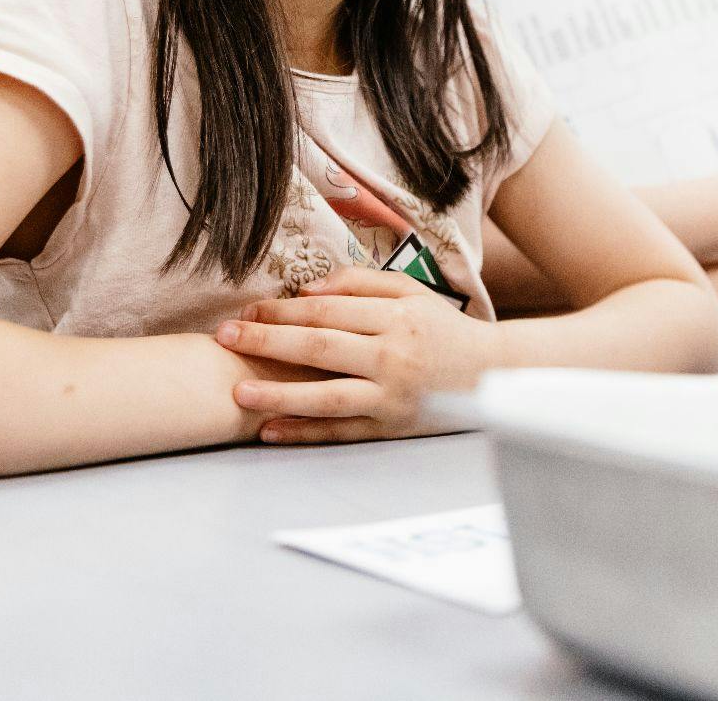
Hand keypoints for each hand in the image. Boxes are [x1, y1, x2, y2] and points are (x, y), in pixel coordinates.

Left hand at [215, 268, 500, 443]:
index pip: (327, 312)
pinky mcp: (392, 428)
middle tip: (225, 338)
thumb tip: (307, 292)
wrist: (492, 375)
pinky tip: (270, 430)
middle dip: (267, 343)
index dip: (283, 311)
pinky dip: (304, 433)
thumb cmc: (443, 329)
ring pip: (326, 397)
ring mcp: (392, 396)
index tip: (248, 311)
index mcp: (396, 317)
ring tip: (238, 391)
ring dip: (279, 394)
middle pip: (318, 349)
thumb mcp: (410, 292)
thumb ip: (359, 283)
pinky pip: (341, 432)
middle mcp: (393, 357)